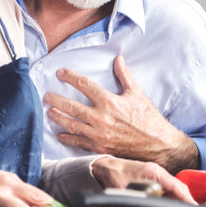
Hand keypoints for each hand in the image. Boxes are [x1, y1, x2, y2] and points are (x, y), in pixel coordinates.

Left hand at [45, 55, 200, 171]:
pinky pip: (79, 142)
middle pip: (72, 106)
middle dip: (56, 99)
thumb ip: (125, 76)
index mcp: (110, 101)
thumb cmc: (149, 119)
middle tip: (46, 95)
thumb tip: (119, 59)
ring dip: (58, 118)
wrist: (158, 145)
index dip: (70, 77)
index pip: (84, 85)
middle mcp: (101, 117)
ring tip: (50, 112)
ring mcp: (99, 134)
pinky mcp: (100, 147)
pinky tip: (61, 135)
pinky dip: (68, 138)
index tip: (60, 73)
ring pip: (71, 124)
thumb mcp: (138, 94)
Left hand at [90, 156, 195, 203]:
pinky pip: (167, 190)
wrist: (107, 167)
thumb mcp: (122, 190)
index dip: (186, 197)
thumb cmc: (114, 175)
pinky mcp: (153, 180)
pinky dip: (171, 199)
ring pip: (174, 189)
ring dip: (179, 201)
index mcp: (154, 172)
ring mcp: (156, 176)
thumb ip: (130, 204)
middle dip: (186, 200)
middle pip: (178, 187)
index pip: (176, 186)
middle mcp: (158, 173)